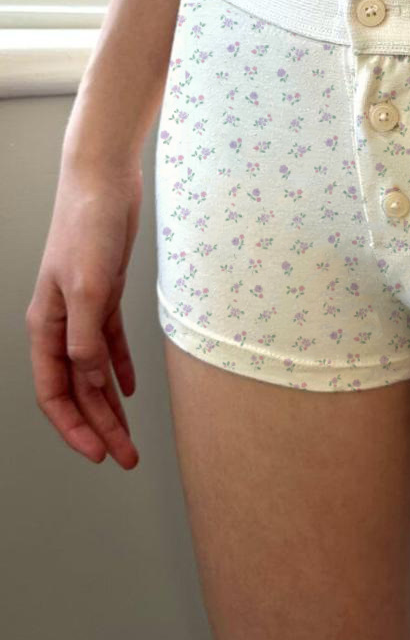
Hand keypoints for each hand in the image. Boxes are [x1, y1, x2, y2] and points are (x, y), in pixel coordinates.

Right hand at [25, 152, 142, 468]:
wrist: (103, 181)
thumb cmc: (88, 227)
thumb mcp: (89, 288)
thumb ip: (86, 338)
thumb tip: (91, 380)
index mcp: (47, 326)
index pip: (54, 393)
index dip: (75, 427)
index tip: (98, 454)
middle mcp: (61, 324)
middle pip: (78, 390)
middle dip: (100, 427)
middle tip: (125, 458)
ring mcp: (83, 310)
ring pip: (94, 372)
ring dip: (111, 406)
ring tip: (131, 438)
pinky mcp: (106, 296)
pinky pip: (109, 344)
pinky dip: (118, 369)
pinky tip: (129, 390)